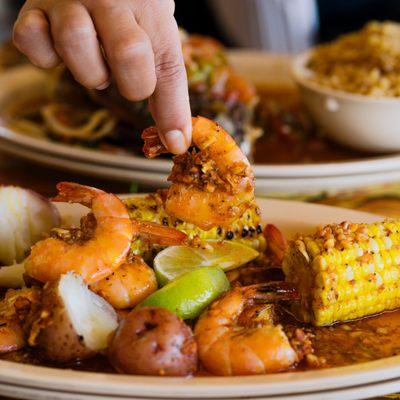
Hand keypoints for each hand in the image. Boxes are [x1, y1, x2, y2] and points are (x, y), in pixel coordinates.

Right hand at [13, 0, 190, 153]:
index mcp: (150, 7)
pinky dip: (45, 56)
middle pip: (129, 53)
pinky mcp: (33, 7)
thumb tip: (175, 142)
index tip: (174, 143)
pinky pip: (31, 41)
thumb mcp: (155, 37)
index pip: (168, 67)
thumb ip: (166, 86)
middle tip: (127, 76)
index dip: (171, 110)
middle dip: (131, 84)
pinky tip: (58, 47)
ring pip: (76, 44)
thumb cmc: (128, 12)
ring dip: (89, 70)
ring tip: (95, 59)